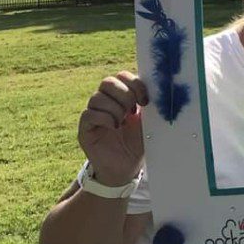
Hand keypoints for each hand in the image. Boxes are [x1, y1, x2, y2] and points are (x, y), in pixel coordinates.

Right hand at [78, 71, 147, 185]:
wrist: (127, 167)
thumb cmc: (138, 143)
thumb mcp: (148, 121)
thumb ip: (150, 105)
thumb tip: (159, 88)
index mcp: (122, 96)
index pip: (122, 76)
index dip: (134, 84)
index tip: (145, 101)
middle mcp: (106, 102)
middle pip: (107, 82)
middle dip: (124, 95)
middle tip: (132, 111)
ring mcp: (94, 113)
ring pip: (97, 97)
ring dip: (115, 109)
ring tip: (123, 123)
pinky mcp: (85, 128)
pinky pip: (89, 114)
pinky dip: (105, 118)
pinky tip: (114, 127)